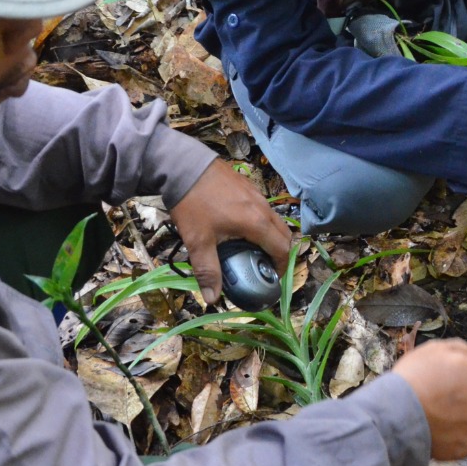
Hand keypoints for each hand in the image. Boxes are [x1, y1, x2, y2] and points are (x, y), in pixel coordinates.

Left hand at [170, 158, 292, 304]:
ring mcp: (257, 194)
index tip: (272, 278)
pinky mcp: (248, 186)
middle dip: (280, 253)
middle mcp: (263, 208)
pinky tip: (241, 226)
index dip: (281, 267)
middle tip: (265, 266)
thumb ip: (208, 270)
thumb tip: (212, 300)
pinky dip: (262, 222)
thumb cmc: (193, 204)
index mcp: (257, 223)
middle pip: (284, 234)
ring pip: (275, 220)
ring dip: (272, 236)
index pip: (281, 249)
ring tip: (254, 248)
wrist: (182, 165)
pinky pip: (264, 208)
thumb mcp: (198, 241)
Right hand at [391, 339, 466, 459]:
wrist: (395, 413)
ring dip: (460, 417)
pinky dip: (449, 436)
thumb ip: (463, 352)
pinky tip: (432, 426)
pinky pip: (461, 441)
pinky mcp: (461, 451)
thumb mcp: (441, 349)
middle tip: (444, 392)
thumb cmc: (417, 376)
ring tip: (432, 409)